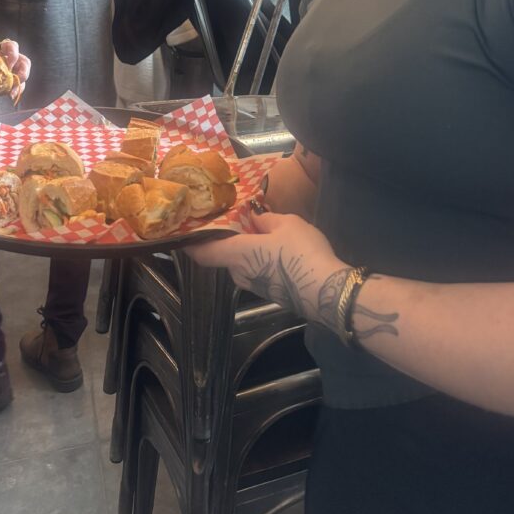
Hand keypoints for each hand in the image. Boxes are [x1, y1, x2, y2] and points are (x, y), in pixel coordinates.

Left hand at [0, 38, 31, 104]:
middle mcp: (7, 59)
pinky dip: (17, 90)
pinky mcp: (11, 80)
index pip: (10, 46)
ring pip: (24, 73)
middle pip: (23, 60)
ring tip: (12, 92)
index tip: (8, 65)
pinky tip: (11, 96)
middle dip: (23, 70)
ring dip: (21, 83)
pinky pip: (20, 84)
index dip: (13, 53)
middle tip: (16, 79)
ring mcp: (11, 70)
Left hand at [190, 209, 347, 328]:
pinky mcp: (273, 295)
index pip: (203, 252)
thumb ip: (267, 220)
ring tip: (269, 233)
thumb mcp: (287, 224)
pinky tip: (284, 252)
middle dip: (232, 241)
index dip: (191, 244)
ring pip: (245, 265)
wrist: (329, 293)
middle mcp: (241, 274)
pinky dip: (265, 262)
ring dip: (251, 251)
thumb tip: (256, 219)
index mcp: (237, 254)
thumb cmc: (302, 253)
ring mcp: (257, 288)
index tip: (184, 234)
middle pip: (227, 256)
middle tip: (242, 222)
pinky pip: (261, 273)